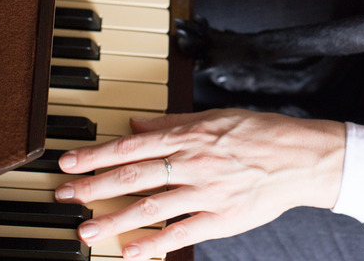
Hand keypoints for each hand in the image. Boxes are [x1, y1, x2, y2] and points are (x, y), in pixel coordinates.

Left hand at [55, 109, 344, 259]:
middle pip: (132, 176)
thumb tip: (136, 125)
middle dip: (92, 187)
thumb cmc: (260, 133)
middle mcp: (191, 163)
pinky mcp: (221, 219)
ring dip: (114, 219)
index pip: (131, 147)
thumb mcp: (214, 117)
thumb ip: (172, 122)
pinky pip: (181, 233)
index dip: (95, 155)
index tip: (68, 163)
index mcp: (188, 135)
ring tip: (85, 230)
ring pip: (150, 207)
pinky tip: (130, 253)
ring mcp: (205, 192)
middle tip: (63, 197)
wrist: (300, 157)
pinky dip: (154, 244)